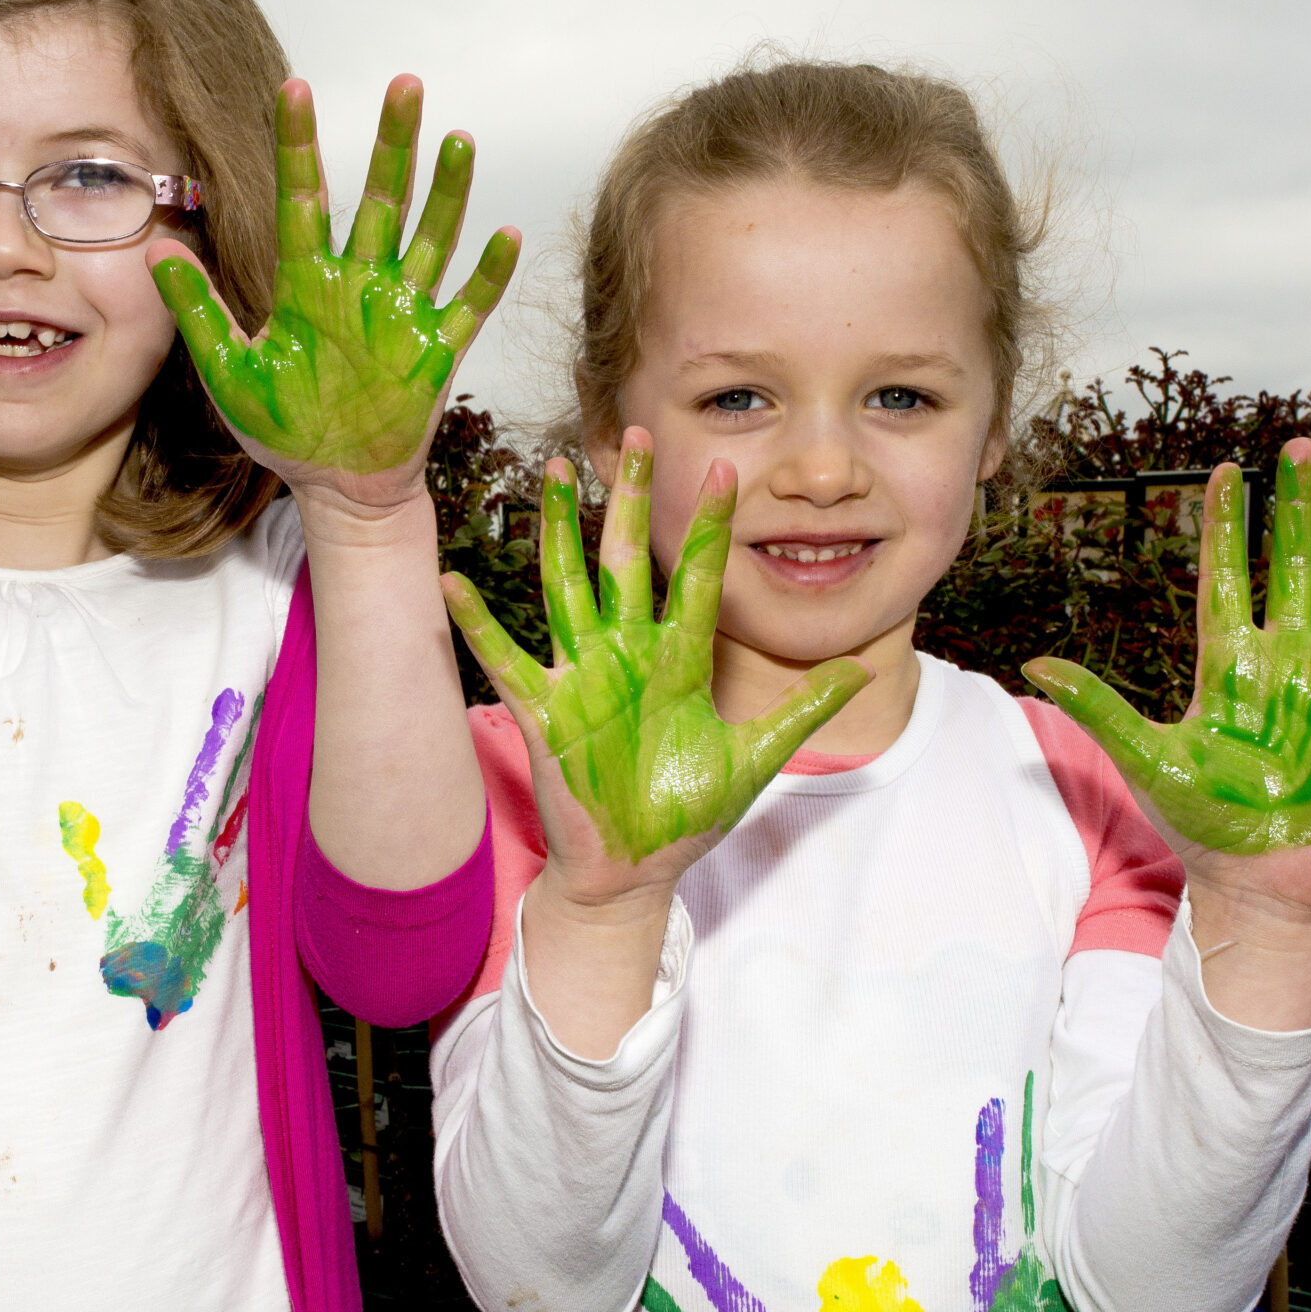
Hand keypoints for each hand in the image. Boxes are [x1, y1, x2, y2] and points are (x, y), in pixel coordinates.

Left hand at [149, 76, 518, 509]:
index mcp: (306, 283)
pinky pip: (469, 305)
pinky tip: (505, 235)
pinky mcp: (437, 351)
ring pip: (431, 238)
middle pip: (383, 200)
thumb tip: (157, 247)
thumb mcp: (227, 370)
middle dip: (394, 144)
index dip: (299, 144)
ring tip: (457, 139)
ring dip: (447, 193)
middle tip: (404, 84)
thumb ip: (198, 309)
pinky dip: (488, 274)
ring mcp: (403, 313)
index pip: (303, 197)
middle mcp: (359, 284)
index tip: (295, 87)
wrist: (335, 488)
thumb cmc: (281, 432)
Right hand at [444, 428, 870, 876]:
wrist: (634, 874)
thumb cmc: (686, 816)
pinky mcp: (544, 711)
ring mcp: (582, 677)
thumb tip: (858, 668)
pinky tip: (452, 582)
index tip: (725, 469)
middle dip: (632, 501)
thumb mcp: (754, 759)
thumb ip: (800, 710)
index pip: (698, 581)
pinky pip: (506, 659)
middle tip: (639, 437)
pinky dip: (478, 623)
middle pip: (627, 561)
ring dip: (559, 531)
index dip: (711, 529)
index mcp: (677, 662)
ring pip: (567, 586)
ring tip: (553, 473)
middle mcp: (627, 655)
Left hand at [1023, 438, 1310, 906]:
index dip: (1226, 524)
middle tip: (1300, 445)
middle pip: (1294, 565)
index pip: (1226, 575)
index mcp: (1230, 663)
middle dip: (1297, 507)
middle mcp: (1287, 660)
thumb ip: (1097, 706)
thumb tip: (1032, 666)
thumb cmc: (1201, 822)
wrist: (1257, 879)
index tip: (1225, 470)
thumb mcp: (1145, 756)